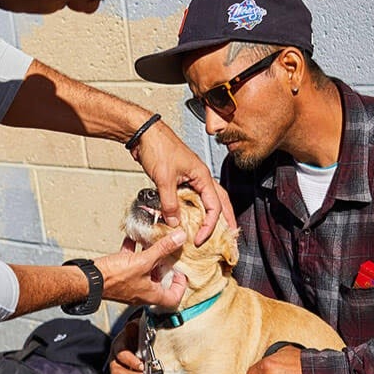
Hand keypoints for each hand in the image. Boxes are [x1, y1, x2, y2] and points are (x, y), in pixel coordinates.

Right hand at [95, 230, 187, 308]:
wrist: (89, 279)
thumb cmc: (113, 278)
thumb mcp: (143, 261)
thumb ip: (162, 249)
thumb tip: (179, 239)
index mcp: (151, 294)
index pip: (174, 298)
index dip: (180, 286)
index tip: (180, 271)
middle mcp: (142, 292)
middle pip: (160, 282)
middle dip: (164, 266)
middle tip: (168, 253)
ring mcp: (130, 284)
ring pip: (145, 271)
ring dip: (150, 257)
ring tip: (153, 243)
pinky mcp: (120, 276)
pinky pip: (130, 263)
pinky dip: (133, 252)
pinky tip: (133, 239)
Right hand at [108, 319, 147, 373]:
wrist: (137, 342)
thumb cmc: (136, 336)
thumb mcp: (136, 328)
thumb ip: (133, 327)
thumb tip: (131, 325)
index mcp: (118, 347)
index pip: (120, 354)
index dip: (130, 361)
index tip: (141, 365)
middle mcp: (116, 361)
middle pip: (116, 372)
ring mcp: (119, 373)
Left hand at [132, 119, 236, 244]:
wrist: (144, 134)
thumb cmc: (157, 147)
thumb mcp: (164, 179)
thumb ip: (170, 203)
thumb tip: (175, 222)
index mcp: (202, 175)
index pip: (214, 206)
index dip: (209, 226)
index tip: (200, 239)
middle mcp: (200, 177)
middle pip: (220, 202)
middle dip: (226, 220)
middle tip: (229, 237)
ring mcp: (191, 178)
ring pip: (207, 200)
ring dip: (210, 216)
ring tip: (213, 231)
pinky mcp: (180, 179)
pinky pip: (191, 198)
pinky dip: (192, 210)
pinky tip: (188, 219)